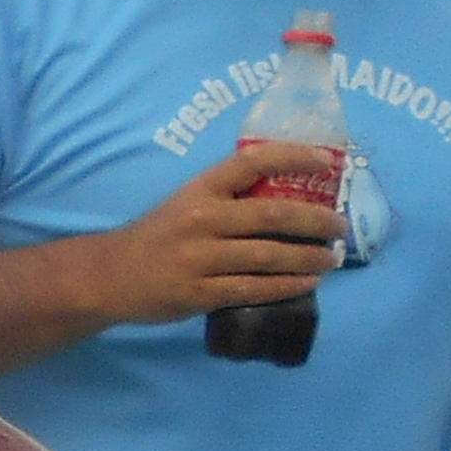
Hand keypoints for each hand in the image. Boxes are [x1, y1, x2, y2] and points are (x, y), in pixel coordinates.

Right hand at [80, 150, 348, 328]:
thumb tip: (288, 198)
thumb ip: (228, 199)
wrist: (110, 275)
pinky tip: (307, 283)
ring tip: (332, 259)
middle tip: (341, 227)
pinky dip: (286, 286)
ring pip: (268, 255)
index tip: (327, 162)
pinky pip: (252, 288)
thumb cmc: (157, 236)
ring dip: (308, 257)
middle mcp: (202, 219)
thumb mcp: (186, 203)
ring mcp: (200, 258)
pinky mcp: (199, 293)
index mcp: (200, 189)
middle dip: (316, 220)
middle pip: (272, 214)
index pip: (252, 162)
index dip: (293, 157)